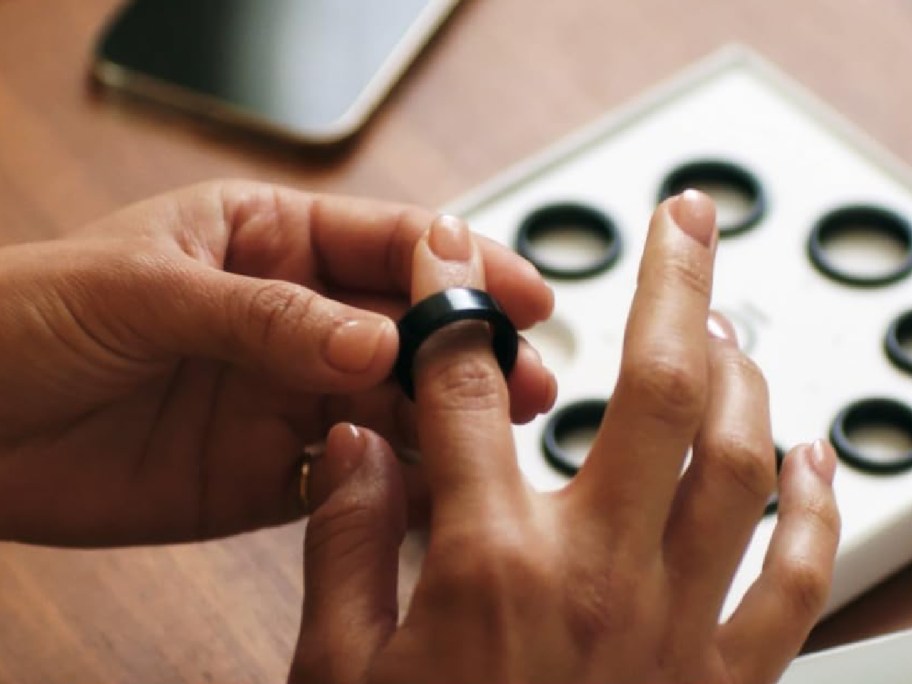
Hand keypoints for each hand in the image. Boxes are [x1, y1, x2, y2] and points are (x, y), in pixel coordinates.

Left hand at [0, 180, 555, 545]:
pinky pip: (347, 472)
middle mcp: (288, 317)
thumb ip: (264, 315)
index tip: (518, 290)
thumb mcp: (144, 290)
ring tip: (495, 439)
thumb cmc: (23, 318)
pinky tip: (431, 489)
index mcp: (265, 240)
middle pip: (403, 326)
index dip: (459, 262)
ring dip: (442, 417)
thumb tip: (372, 339)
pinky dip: (390, 482)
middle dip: (468, 349)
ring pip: (387, 402)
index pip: (384, 240)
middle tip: (525, 378)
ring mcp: (282, 396)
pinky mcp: (264, 472)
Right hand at [290, 191, 840, 683]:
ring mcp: (677, 630)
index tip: (448, 250)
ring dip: (748, 376)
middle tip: (687, 216)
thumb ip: (345, 544)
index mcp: (486, 568)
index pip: (467, 390)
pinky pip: (799, 578)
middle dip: (674, 282)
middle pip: (657, 386)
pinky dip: (821, 508)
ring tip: (733, 325)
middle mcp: (596, 579)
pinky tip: (820, 455)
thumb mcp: (337, 676)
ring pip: (742, 462)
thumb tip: (356, 440)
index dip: (451, 303)